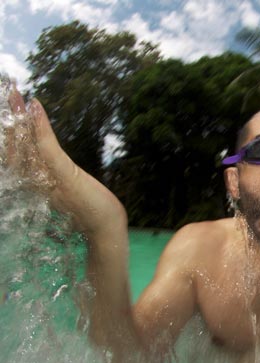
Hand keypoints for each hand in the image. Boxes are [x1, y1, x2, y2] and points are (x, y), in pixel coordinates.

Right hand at [5, 86, 125, 235]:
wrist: (103, 227)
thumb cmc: (89, 209)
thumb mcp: (69, 190)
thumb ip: (57, 178)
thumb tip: (51, 164)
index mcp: (36, 180)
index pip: (18, 151)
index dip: (11, 130)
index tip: (10, 107)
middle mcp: (35, 178)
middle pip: (16, 144)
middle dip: (10, 117)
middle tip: (7, 90)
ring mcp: (46, 177)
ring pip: (26, 144)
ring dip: (20, 117)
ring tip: (15, 94)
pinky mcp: (62, 175)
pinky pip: (47, 149)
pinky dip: (40, 128)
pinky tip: (35, 107)